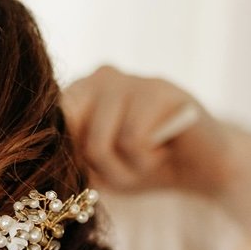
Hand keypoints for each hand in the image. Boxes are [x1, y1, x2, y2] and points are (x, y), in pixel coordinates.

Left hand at [61, 66, 237, 196]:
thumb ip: (68, 159)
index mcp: (78, 93)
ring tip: (149, 161)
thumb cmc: (145, 167)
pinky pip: (131, 140)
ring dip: (124, 170)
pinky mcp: (161, 89)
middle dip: (93, 167)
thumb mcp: (97, 170)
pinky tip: (165, 152)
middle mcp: (99, 77)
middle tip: (124, 171)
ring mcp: (130, 79)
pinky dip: (145, 161)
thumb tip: (45, 160)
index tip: (95, 172)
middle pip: (67, 133)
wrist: (206, 170)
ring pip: (98, 142)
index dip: (66, 160)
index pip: (46, 126)